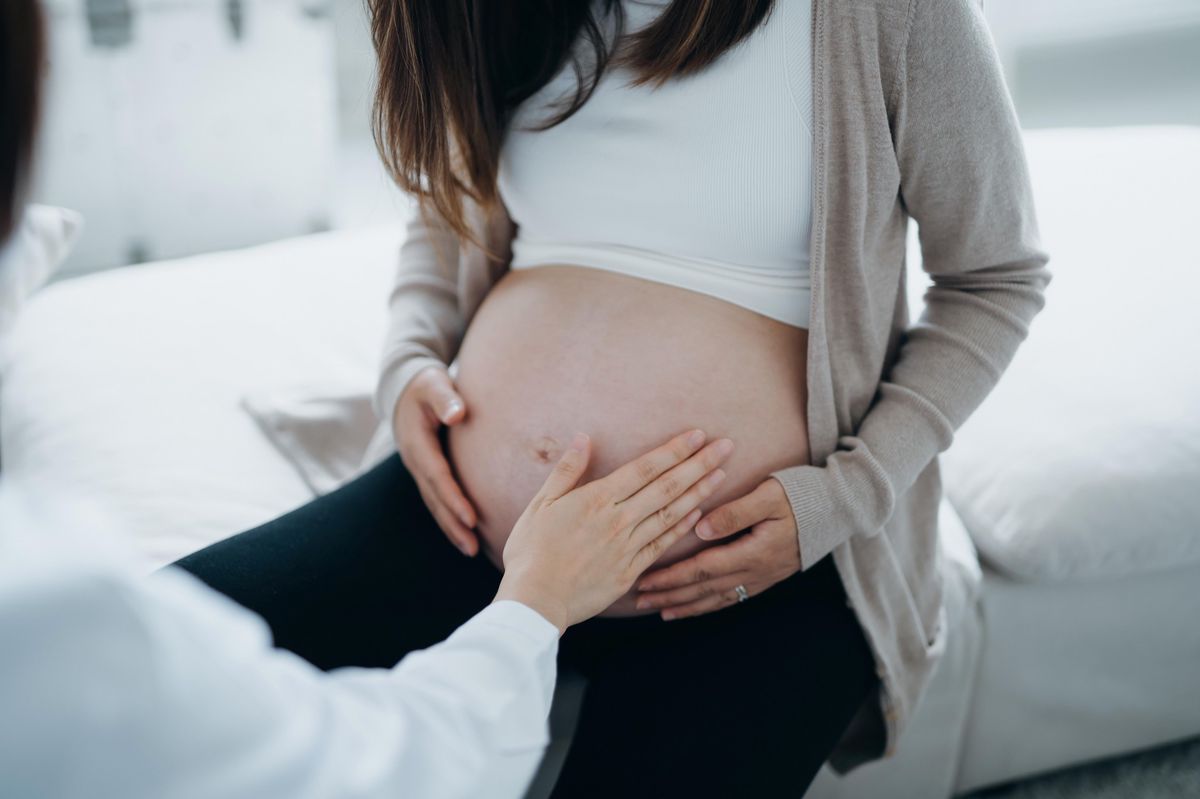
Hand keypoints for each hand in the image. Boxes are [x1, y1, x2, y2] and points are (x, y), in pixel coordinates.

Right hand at [392, 364, 479, 555]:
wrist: (405, 388)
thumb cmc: (426, 385)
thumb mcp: (434, 384)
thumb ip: (445, 397)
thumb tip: (457, 414)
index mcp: (417, 443)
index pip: (437, 476)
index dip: (453, 498)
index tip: (471, 518)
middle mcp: (415, 461)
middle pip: (434, 499)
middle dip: (453, 524)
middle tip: (473, 547)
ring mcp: (419, 469)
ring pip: (434, 504)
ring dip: (451, 528)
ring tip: (471, 550)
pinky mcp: (426, 471)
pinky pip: (437, 499)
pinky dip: (449, 517)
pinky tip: (464, 534)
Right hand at [495, 429, 734, 634]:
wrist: (535, 599)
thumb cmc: (531, 551)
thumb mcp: (541, 504)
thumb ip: (566, 470)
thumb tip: (584, 438)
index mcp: (597, 499)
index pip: (645, 468)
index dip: (674, 450)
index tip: (697, 435)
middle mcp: (618, 520)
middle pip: (667, 486)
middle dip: (699, 464)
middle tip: (727, 446)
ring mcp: (627, 546)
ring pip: (671, 513)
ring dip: (699, 491)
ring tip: (722, 474)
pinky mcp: (631, 570)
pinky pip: (662, 544)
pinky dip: (682, 526)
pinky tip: (699, 512)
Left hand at [634, 476, 799, 620]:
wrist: (838, 509)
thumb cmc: (801, 495)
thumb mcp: (769, 496)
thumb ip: (735, 513)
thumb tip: (699, 528)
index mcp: (753, 552)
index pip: (703, 570)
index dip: (671, 577)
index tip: (645, 580)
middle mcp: (756, 572)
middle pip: (704, 590)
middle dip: (669, 596)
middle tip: (639, 600)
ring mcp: (762, 578)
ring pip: (717, 599)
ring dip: (685, 606)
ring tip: (659, 610)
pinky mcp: (766, 576)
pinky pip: (732, 597)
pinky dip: (708, 605)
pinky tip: (694, 607)